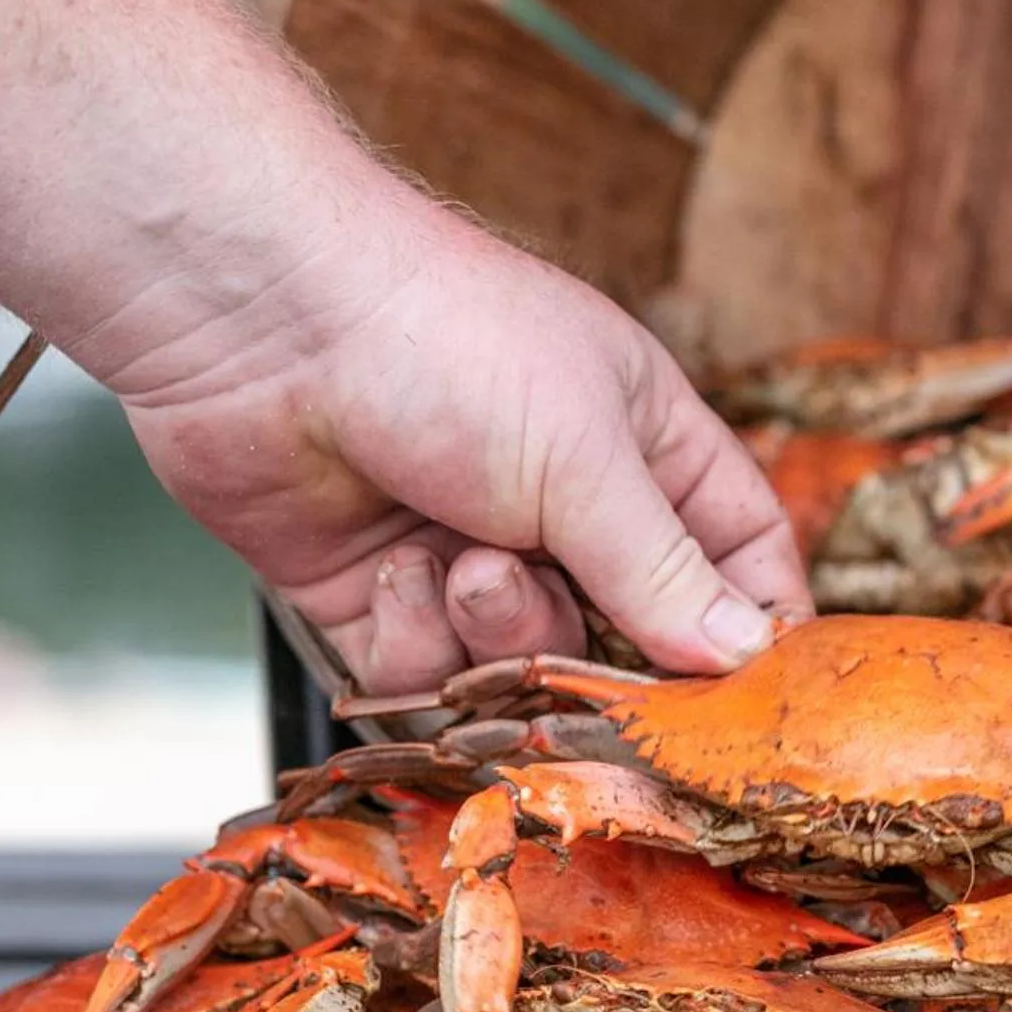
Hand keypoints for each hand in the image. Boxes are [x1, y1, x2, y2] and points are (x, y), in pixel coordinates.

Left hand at [115, 208, 810, 694]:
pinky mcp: (383, 596)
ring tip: (459, 563)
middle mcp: (567, 505)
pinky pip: (430, 671)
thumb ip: (664, 572)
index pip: (739, 549)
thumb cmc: (445, 341)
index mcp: (644, 447)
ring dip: (495, 628)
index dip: (753, 619)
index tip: (752, 690)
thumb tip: (746, 654)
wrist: (258, 320)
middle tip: (569, 623)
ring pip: (526, 662)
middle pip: (630, 631)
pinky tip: (390, 566)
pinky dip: (414, 636)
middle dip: (598, 644)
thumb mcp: (585, 461)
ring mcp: (473, 552)